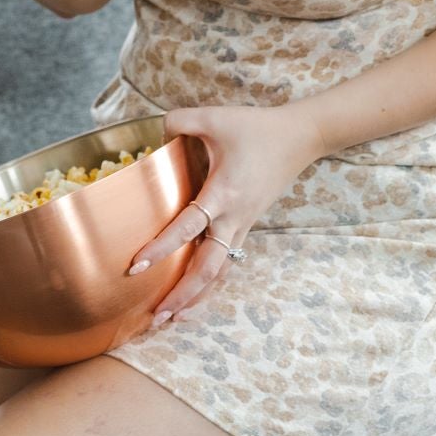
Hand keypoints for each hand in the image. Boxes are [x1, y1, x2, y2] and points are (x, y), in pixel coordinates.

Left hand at [127, 101, 323, 325]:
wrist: (300, 138)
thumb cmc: (257, 128)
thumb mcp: (215, 117)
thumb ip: (179, 120)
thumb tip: (156, 133)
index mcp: (223, 194)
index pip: (187, 228)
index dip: (160, 248)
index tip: (136, 266)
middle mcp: (233, 218)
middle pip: (208, 269)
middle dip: (182, 295)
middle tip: (155, 317)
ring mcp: (242, 225)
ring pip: (219, 272)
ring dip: (196, 297)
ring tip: (171, 319)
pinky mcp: (245, 225)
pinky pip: (226, 261)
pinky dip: (209, 282)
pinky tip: (193, 295)